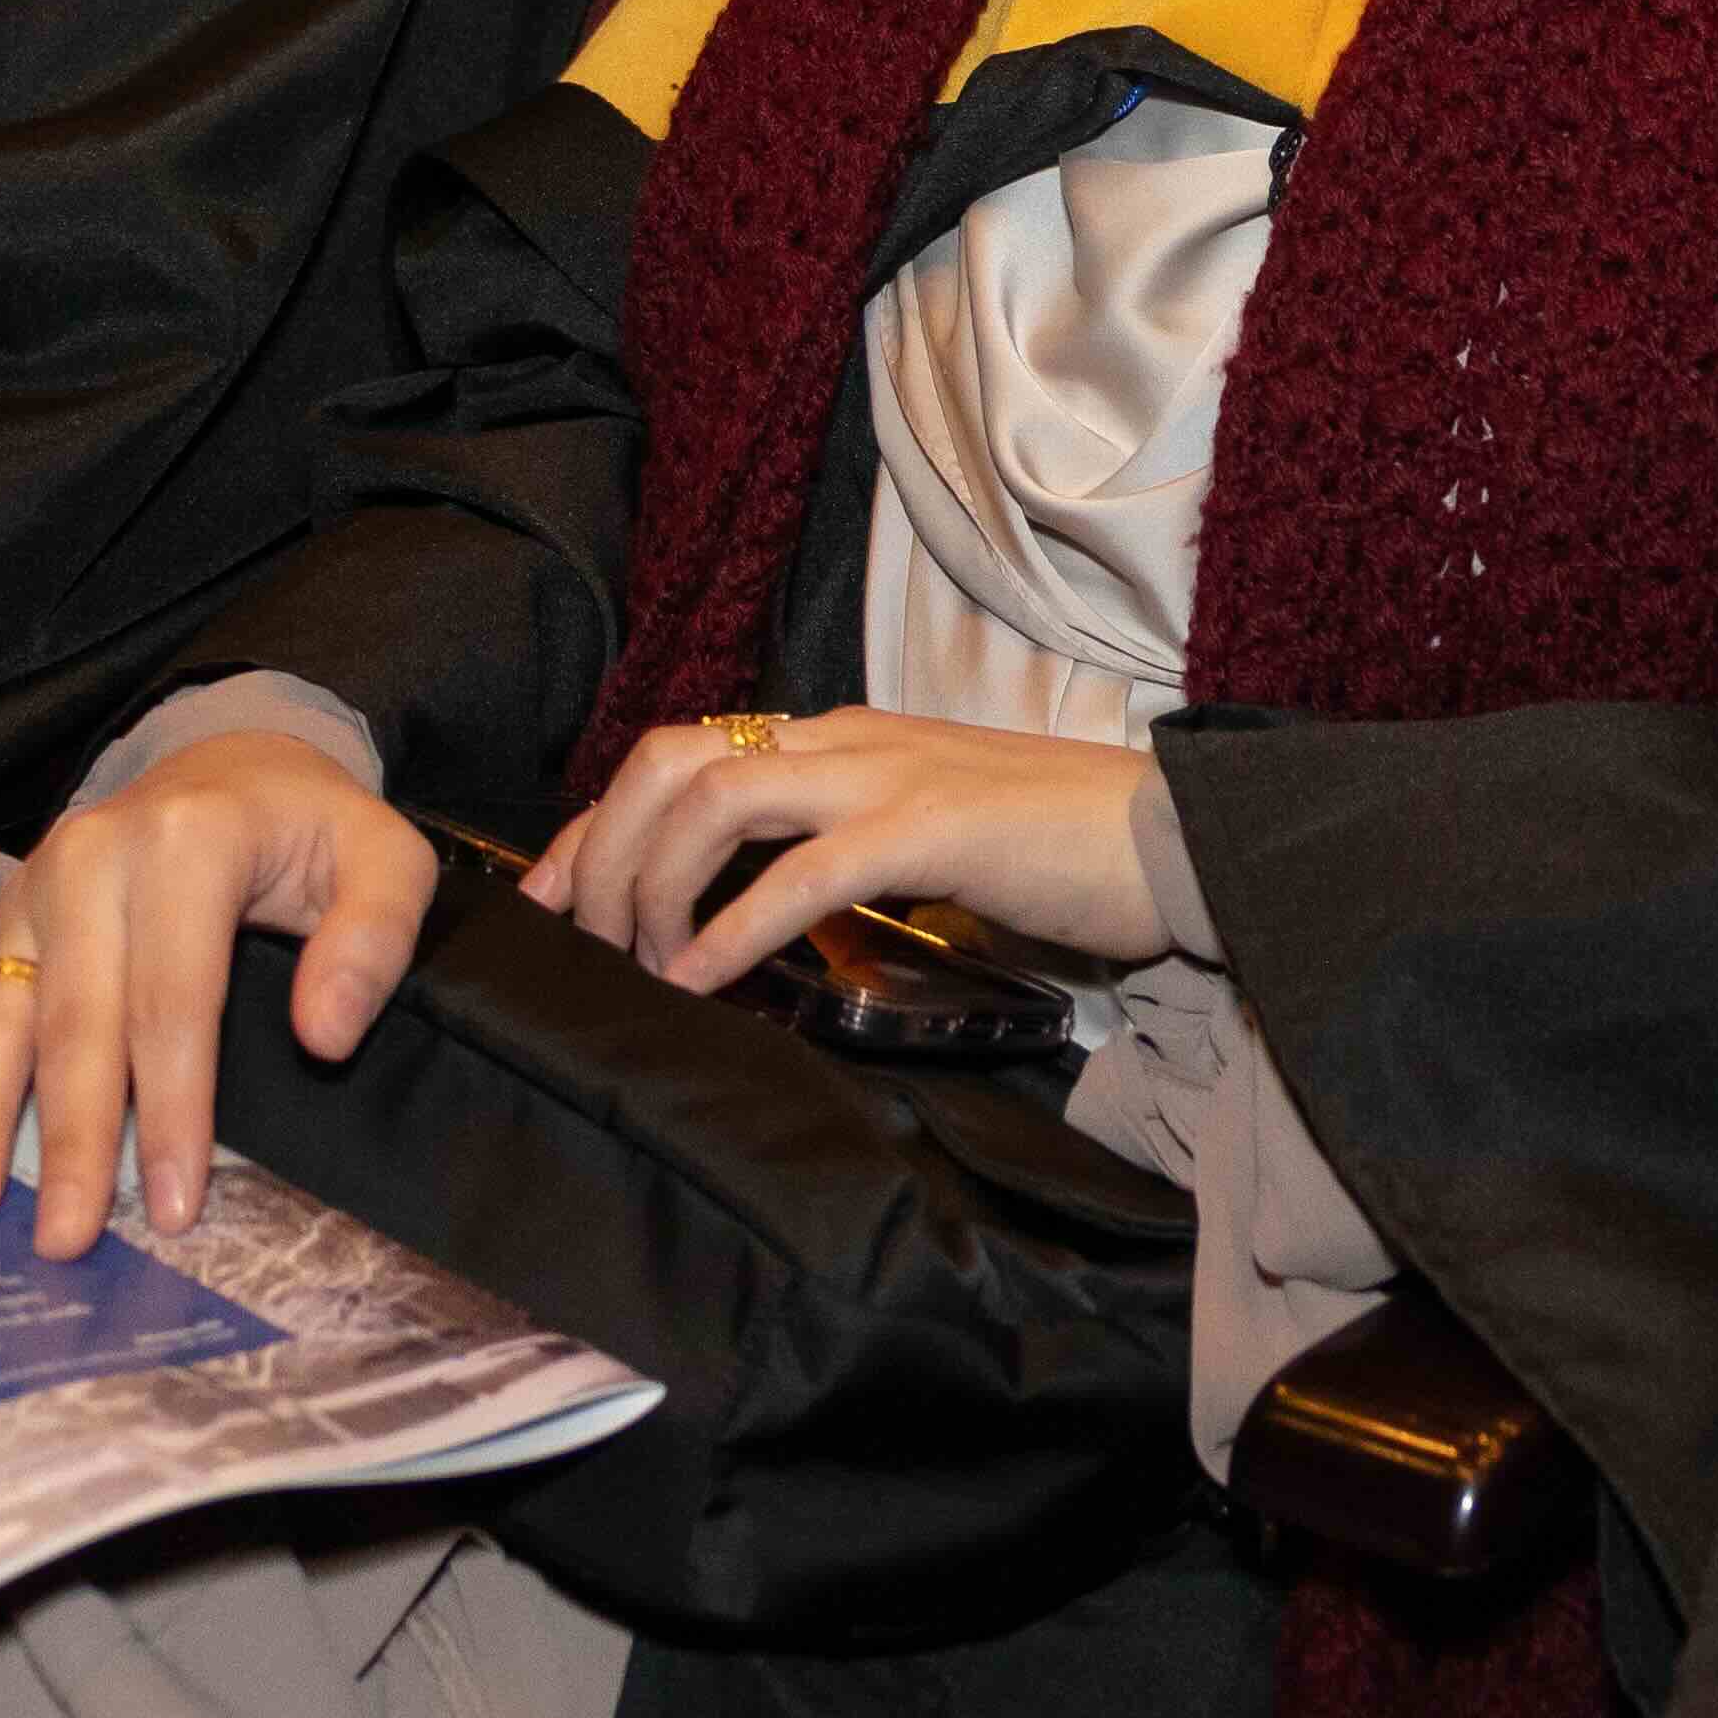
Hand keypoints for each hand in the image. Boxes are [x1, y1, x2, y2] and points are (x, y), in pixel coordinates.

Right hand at [0, 730, 437, 1255]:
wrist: (231, 762)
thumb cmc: (312, 831)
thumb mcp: (386, 861)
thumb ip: (372, 941)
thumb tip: (326, 1036)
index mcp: (189, 842)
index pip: (175, 1000)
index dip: (173, 1111)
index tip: (172, 1208)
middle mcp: (94, 855)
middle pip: (78, 1020)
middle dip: (71, 1139)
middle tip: (64, 1241)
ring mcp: (36, 881)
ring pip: (1, 1011)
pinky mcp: (4, 906)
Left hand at [519, 708, 1170, 994]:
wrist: (1169, 834)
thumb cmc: (1049, 848)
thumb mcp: (919, 834)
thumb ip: (839, 851)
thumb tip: (754, 916)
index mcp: (836, 737)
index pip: (678, 754)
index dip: (595, 826)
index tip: (549, 901)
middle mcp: (844, 739)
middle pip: (670, 759)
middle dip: (602, 852)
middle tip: (586, 946)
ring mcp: (885, 777)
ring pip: (715, 796)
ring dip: (654, 886)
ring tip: (645, 966)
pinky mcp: (931, 830)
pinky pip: (801, 872)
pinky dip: (734, 926)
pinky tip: (702, 979)